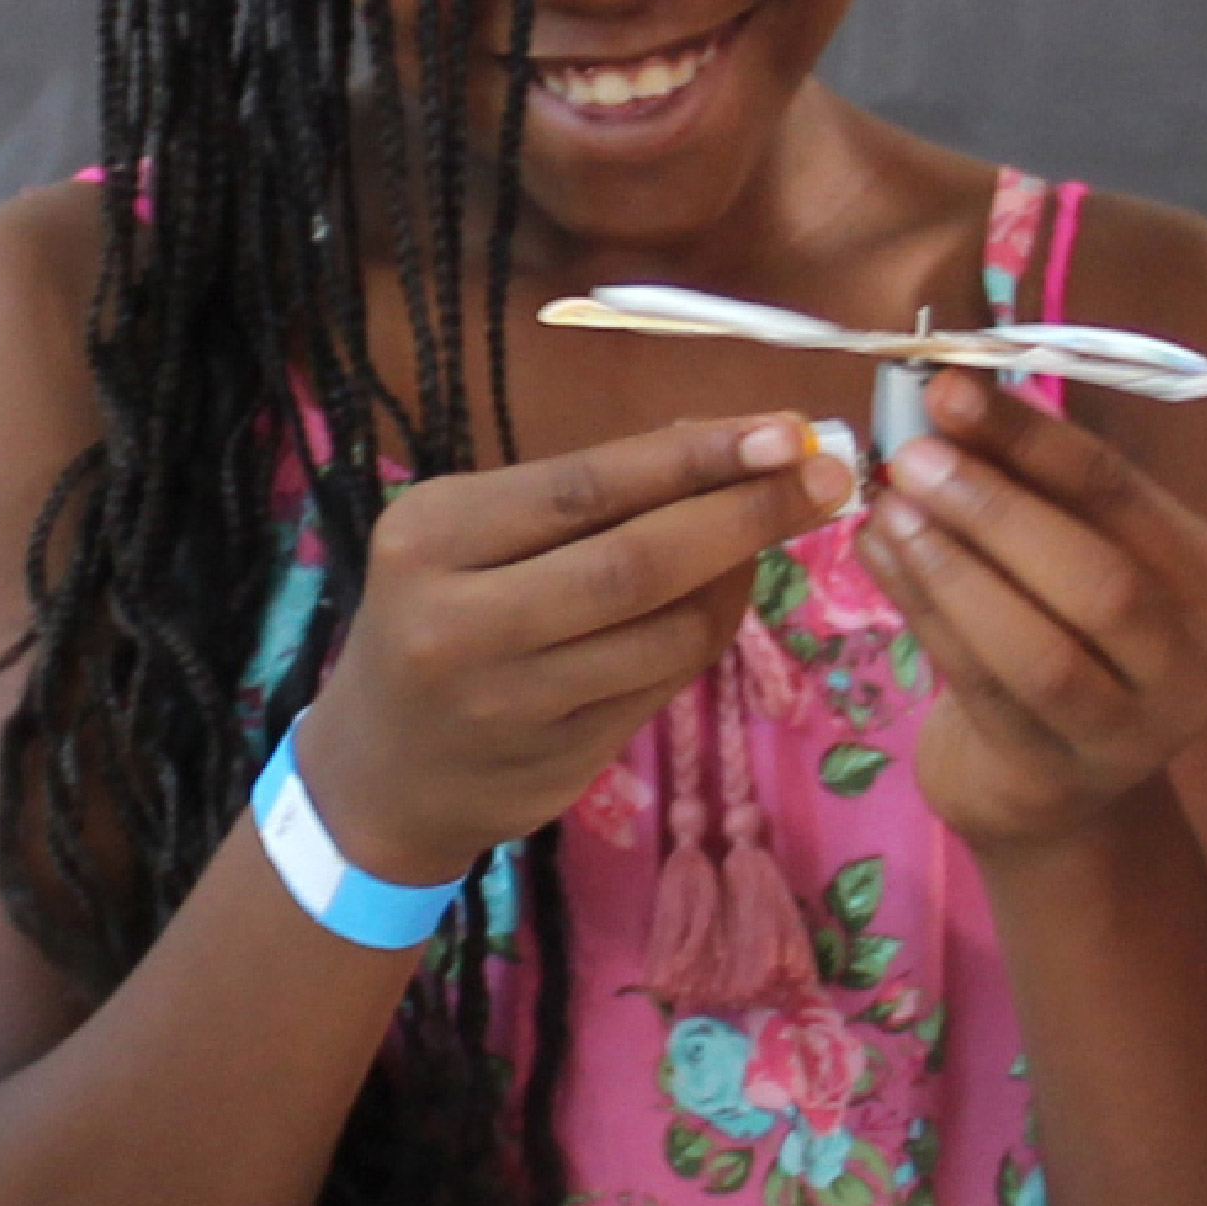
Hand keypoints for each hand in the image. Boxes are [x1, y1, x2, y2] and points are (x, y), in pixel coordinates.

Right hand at [291, 413, 848, 885]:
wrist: (379, 773)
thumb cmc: (436, 618)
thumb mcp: (467, 537)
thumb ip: (579, 496)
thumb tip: (725, 442)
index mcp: (431, 538)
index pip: (586, 488)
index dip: (696, 459)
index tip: (786, 431)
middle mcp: (461, 623)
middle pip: (637, 562)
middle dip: (746, 513)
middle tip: (827, 479)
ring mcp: (512, 705)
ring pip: (665, 632)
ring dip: (738, 577)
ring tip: (770, 533)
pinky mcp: (558, 761)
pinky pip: (663, 684)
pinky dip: (709, 631)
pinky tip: (725, 596)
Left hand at [868, 374, 1206, 859]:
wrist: (1051, 780)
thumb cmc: (1068, 637)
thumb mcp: (1080, 557)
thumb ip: (1039, 492)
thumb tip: (953, 397)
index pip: (1123, 496)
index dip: (1033, 439)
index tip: (950, 388)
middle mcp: (1191, 666)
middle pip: (1096, 579)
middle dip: (995, 510)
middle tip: (913, 458)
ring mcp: (1128, 735)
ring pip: (1038, 650)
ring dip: (953, 571)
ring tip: (888, 508)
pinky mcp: (1053, 774)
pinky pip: (981, 686)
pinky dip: (923, 615)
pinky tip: (879, 556)